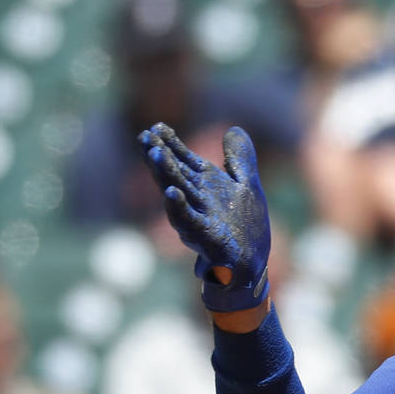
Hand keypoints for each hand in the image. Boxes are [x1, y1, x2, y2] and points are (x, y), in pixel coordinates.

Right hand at [139, 123, 270, 311]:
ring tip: (155, 155)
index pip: (184, 160)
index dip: (170, 144)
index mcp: (206, 186)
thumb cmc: (243, 228)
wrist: (249, 267)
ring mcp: (199, 218)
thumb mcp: (246, 186)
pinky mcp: (207, 238)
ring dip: (165, 175)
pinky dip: (179, 208)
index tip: (156, 126)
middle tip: (145, 137)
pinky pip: (189, 222)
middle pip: (175, 173)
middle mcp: (197, 200)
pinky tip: (171, 194)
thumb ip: (239, 159)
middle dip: (160, 155)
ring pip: (177, 193)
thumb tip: (233, 128)